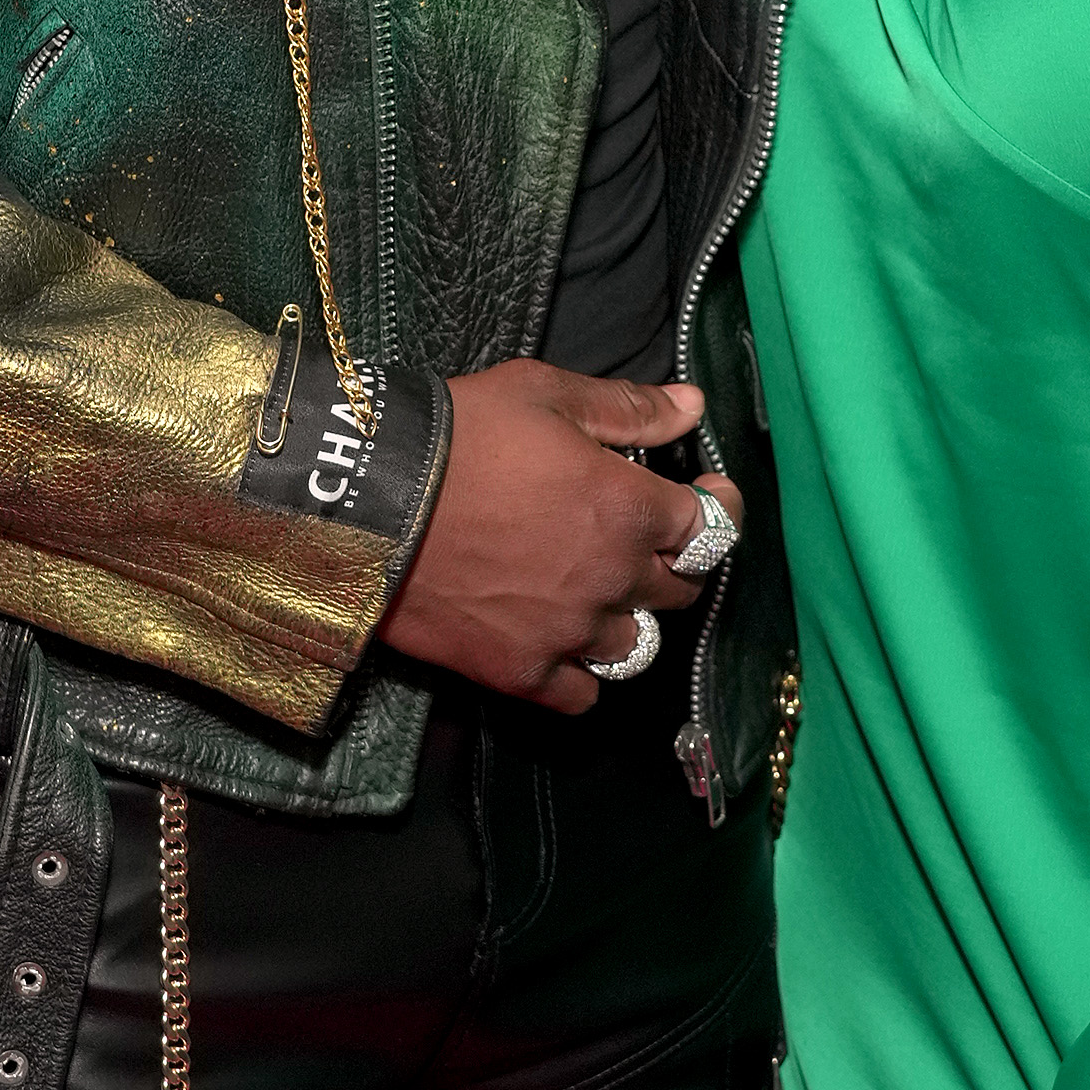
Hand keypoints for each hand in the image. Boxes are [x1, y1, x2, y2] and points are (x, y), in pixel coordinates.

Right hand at [376, 363, 741, 713]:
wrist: (370, 497)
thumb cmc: (462, 434)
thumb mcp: (546, 394)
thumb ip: (630, 407)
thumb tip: (695, 405)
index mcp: (631, 509)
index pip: (713, 525)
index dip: (718, 506)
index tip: (708, 494)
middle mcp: (614, 578)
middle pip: (680, 588)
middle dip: (671, 560)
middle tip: (641, 539)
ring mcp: (570, 632)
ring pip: (636, 644)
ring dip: (625, 617)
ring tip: (594, 592)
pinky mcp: (522, 671)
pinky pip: (582, 695)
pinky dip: (581, 674)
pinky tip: (563, 644)